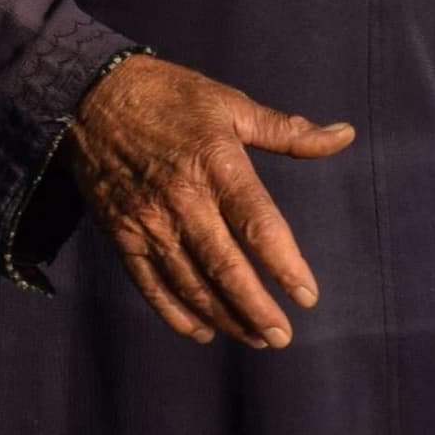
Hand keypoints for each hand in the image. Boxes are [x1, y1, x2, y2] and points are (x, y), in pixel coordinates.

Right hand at [61, 53, 355, 348]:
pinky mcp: (122, 235)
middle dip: (256, 308)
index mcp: (217, 164)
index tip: (308, 296)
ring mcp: (149, 222)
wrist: (89, 97)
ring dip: (223, 316)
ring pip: (190, 283)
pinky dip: (175, 313)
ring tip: (254, 338)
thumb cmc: (172, 97)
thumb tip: (344, 136)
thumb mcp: (232, 104)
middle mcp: (182, 200)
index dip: (284, 264)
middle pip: (224, 267)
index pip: (258, 224)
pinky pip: (150, 285)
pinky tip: (201, 330)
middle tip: (282, 337)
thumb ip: (288, 131)